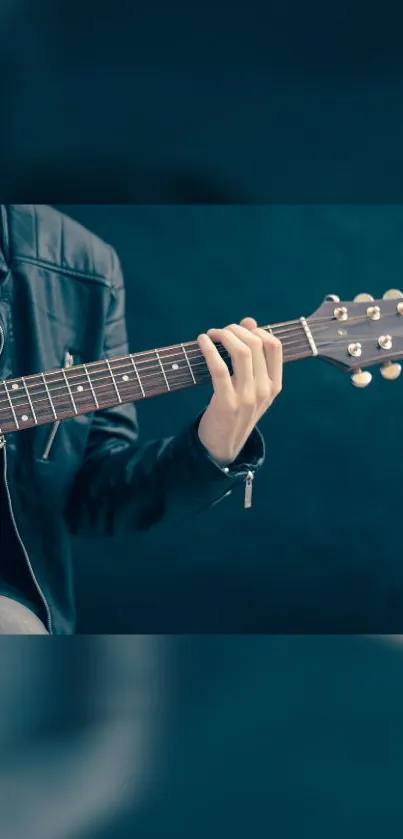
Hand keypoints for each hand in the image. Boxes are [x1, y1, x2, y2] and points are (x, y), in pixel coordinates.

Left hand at [197, 317, 282, 465]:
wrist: (223, 445)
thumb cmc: (236, 411)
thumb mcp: (251, 386)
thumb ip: (253, 357)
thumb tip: (250, 321)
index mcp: (274, 385)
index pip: (275, 346)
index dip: (257, 330)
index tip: (240, 329)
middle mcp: (264, 390)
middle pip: (256, 344)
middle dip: (236, 330)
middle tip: (220, 331)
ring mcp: (247, 397)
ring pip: (241, 352)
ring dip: (224, 335)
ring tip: (211, 334)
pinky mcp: (226, 402)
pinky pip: (219, 368)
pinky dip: (209, 349)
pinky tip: (202, 341)